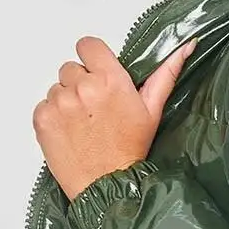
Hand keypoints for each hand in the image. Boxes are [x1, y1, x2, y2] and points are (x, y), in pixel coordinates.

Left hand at [32, 35, 197, 201]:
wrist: (107, 184)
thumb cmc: (130, 148)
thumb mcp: (152, 110)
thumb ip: (166, 73)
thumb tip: (186, 46)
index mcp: (109, 80)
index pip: (87, 45)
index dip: (92, 57)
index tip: (97, 72)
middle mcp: (82, 87)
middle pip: (71, 68)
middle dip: (81, 83)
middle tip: (95, 108)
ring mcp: (59, 103)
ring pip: (57, 88)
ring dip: (66, 100)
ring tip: (83, 123)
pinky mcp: (42, 119)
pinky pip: (43, 105)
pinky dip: (53, 116)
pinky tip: (69, 130)